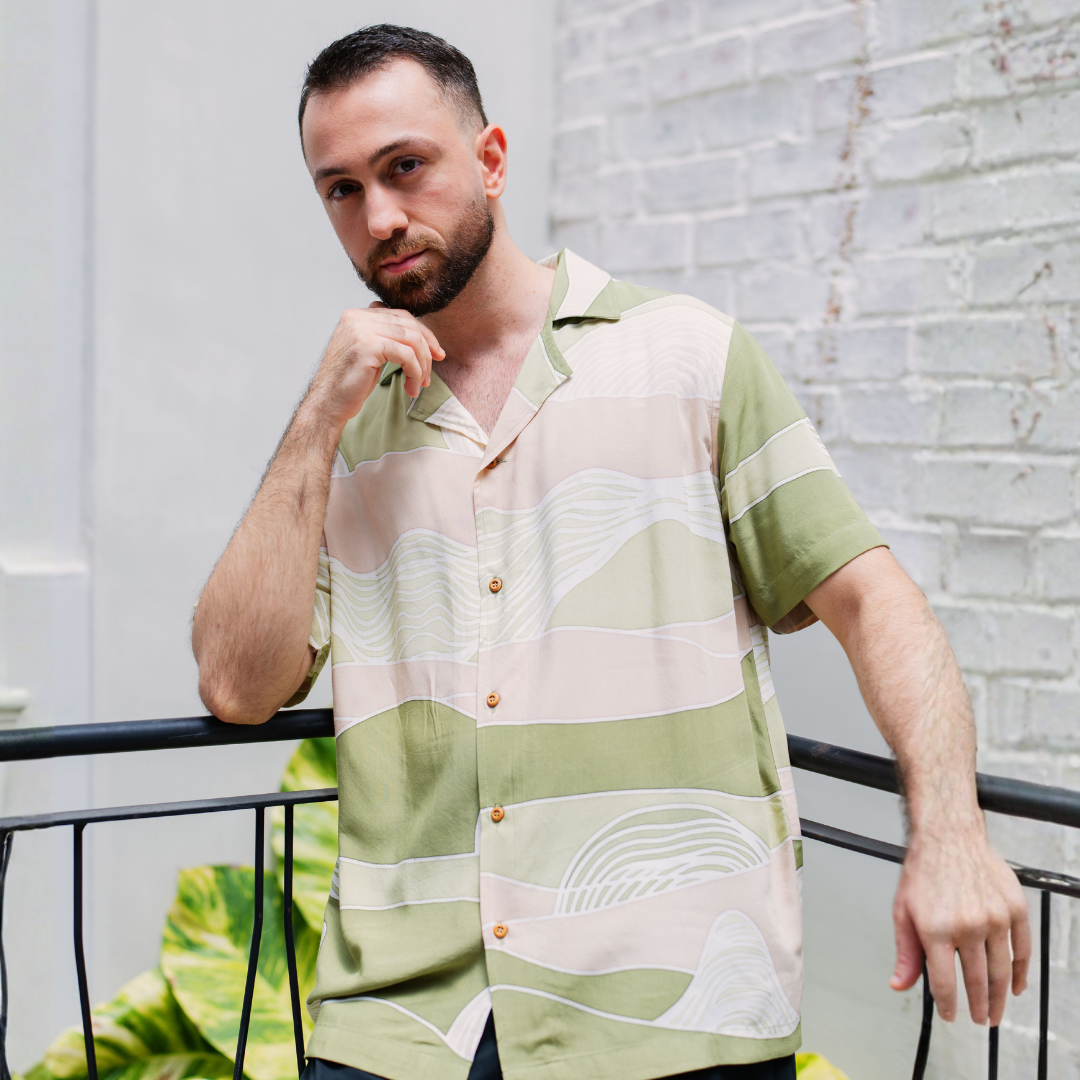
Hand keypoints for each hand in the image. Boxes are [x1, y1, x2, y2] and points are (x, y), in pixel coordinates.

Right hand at [305, 302, 443, 428]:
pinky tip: (411, 388)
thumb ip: (384, 336)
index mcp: (357, 315)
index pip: (401, 316)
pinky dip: (415, 373)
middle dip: (427, 350)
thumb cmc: (350, 383)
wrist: (328, 404)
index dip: (424, 335)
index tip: (436, 355)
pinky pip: (406, 355)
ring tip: (419, 385)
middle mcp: (357, 317)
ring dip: (422, 365)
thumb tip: (417, 331)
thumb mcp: (369, 352)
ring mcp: (361, 330)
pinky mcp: (367, 346)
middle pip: (409, 325)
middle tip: (429, 374)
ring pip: (411, 340)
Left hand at [890, 823, 1030, 1024]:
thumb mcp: (903, 910)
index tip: (950, 1016)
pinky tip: (1015, 986)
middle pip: (976, 981)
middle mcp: (967, 926)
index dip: (948, 1005)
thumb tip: (899, 984)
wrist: (948, 837)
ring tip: (996, 1012)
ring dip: (1000, 996)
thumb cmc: (924, 872)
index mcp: (935, 929)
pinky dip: (1020, 972)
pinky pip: (1022, 950)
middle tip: (981, 1020)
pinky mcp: (1014, 909)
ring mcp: (994, 918)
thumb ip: (905, 952)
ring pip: (1001, 970)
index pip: (945, 983)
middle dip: (979, 1006)